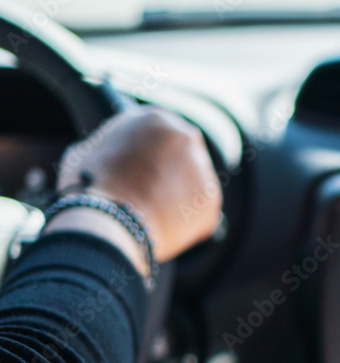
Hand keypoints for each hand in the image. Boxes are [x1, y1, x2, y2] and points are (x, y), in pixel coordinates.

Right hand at [55, 106, 220, 261]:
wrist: (109, 220)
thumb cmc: (90, 186)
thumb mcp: (88, 150)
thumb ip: (111, 146)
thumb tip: (109, 153)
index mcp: (155, 119)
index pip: (158, 133)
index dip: (149, 153)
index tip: (143, 168)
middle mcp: (186, 137)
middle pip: (181, 155)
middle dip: (170, 172)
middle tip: (151, 192)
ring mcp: (202, 169)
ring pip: (193, 183)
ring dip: (179, 196)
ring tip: (152, 213)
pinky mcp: (211, 201)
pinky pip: (199, 211)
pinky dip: (185, 221)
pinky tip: (163, 226)